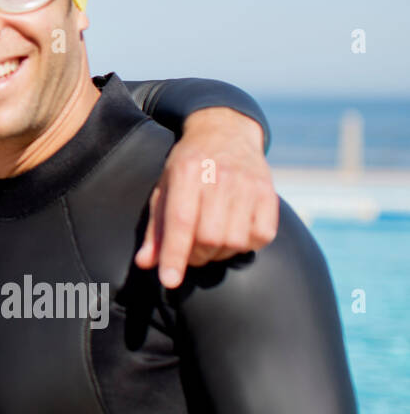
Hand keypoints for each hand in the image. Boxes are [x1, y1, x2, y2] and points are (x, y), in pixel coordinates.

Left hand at [135, 107, 279, 287]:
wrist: (224, 132)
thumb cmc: (187, 167)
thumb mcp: (164, 189)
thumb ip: (155, 229)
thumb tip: (145, 264)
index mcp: (185, 173)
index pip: (180, 222)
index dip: (175, 256)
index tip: (169, 281)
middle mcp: (219, 176)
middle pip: (209, 237)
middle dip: (196, 256)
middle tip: (191, 251)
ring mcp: (247, 184)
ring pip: (235, 241)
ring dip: (220, 253)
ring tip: (211, 242)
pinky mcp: (269, 193)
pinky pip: (262, 236)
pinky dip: (247, 244)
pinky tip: (235, 232)